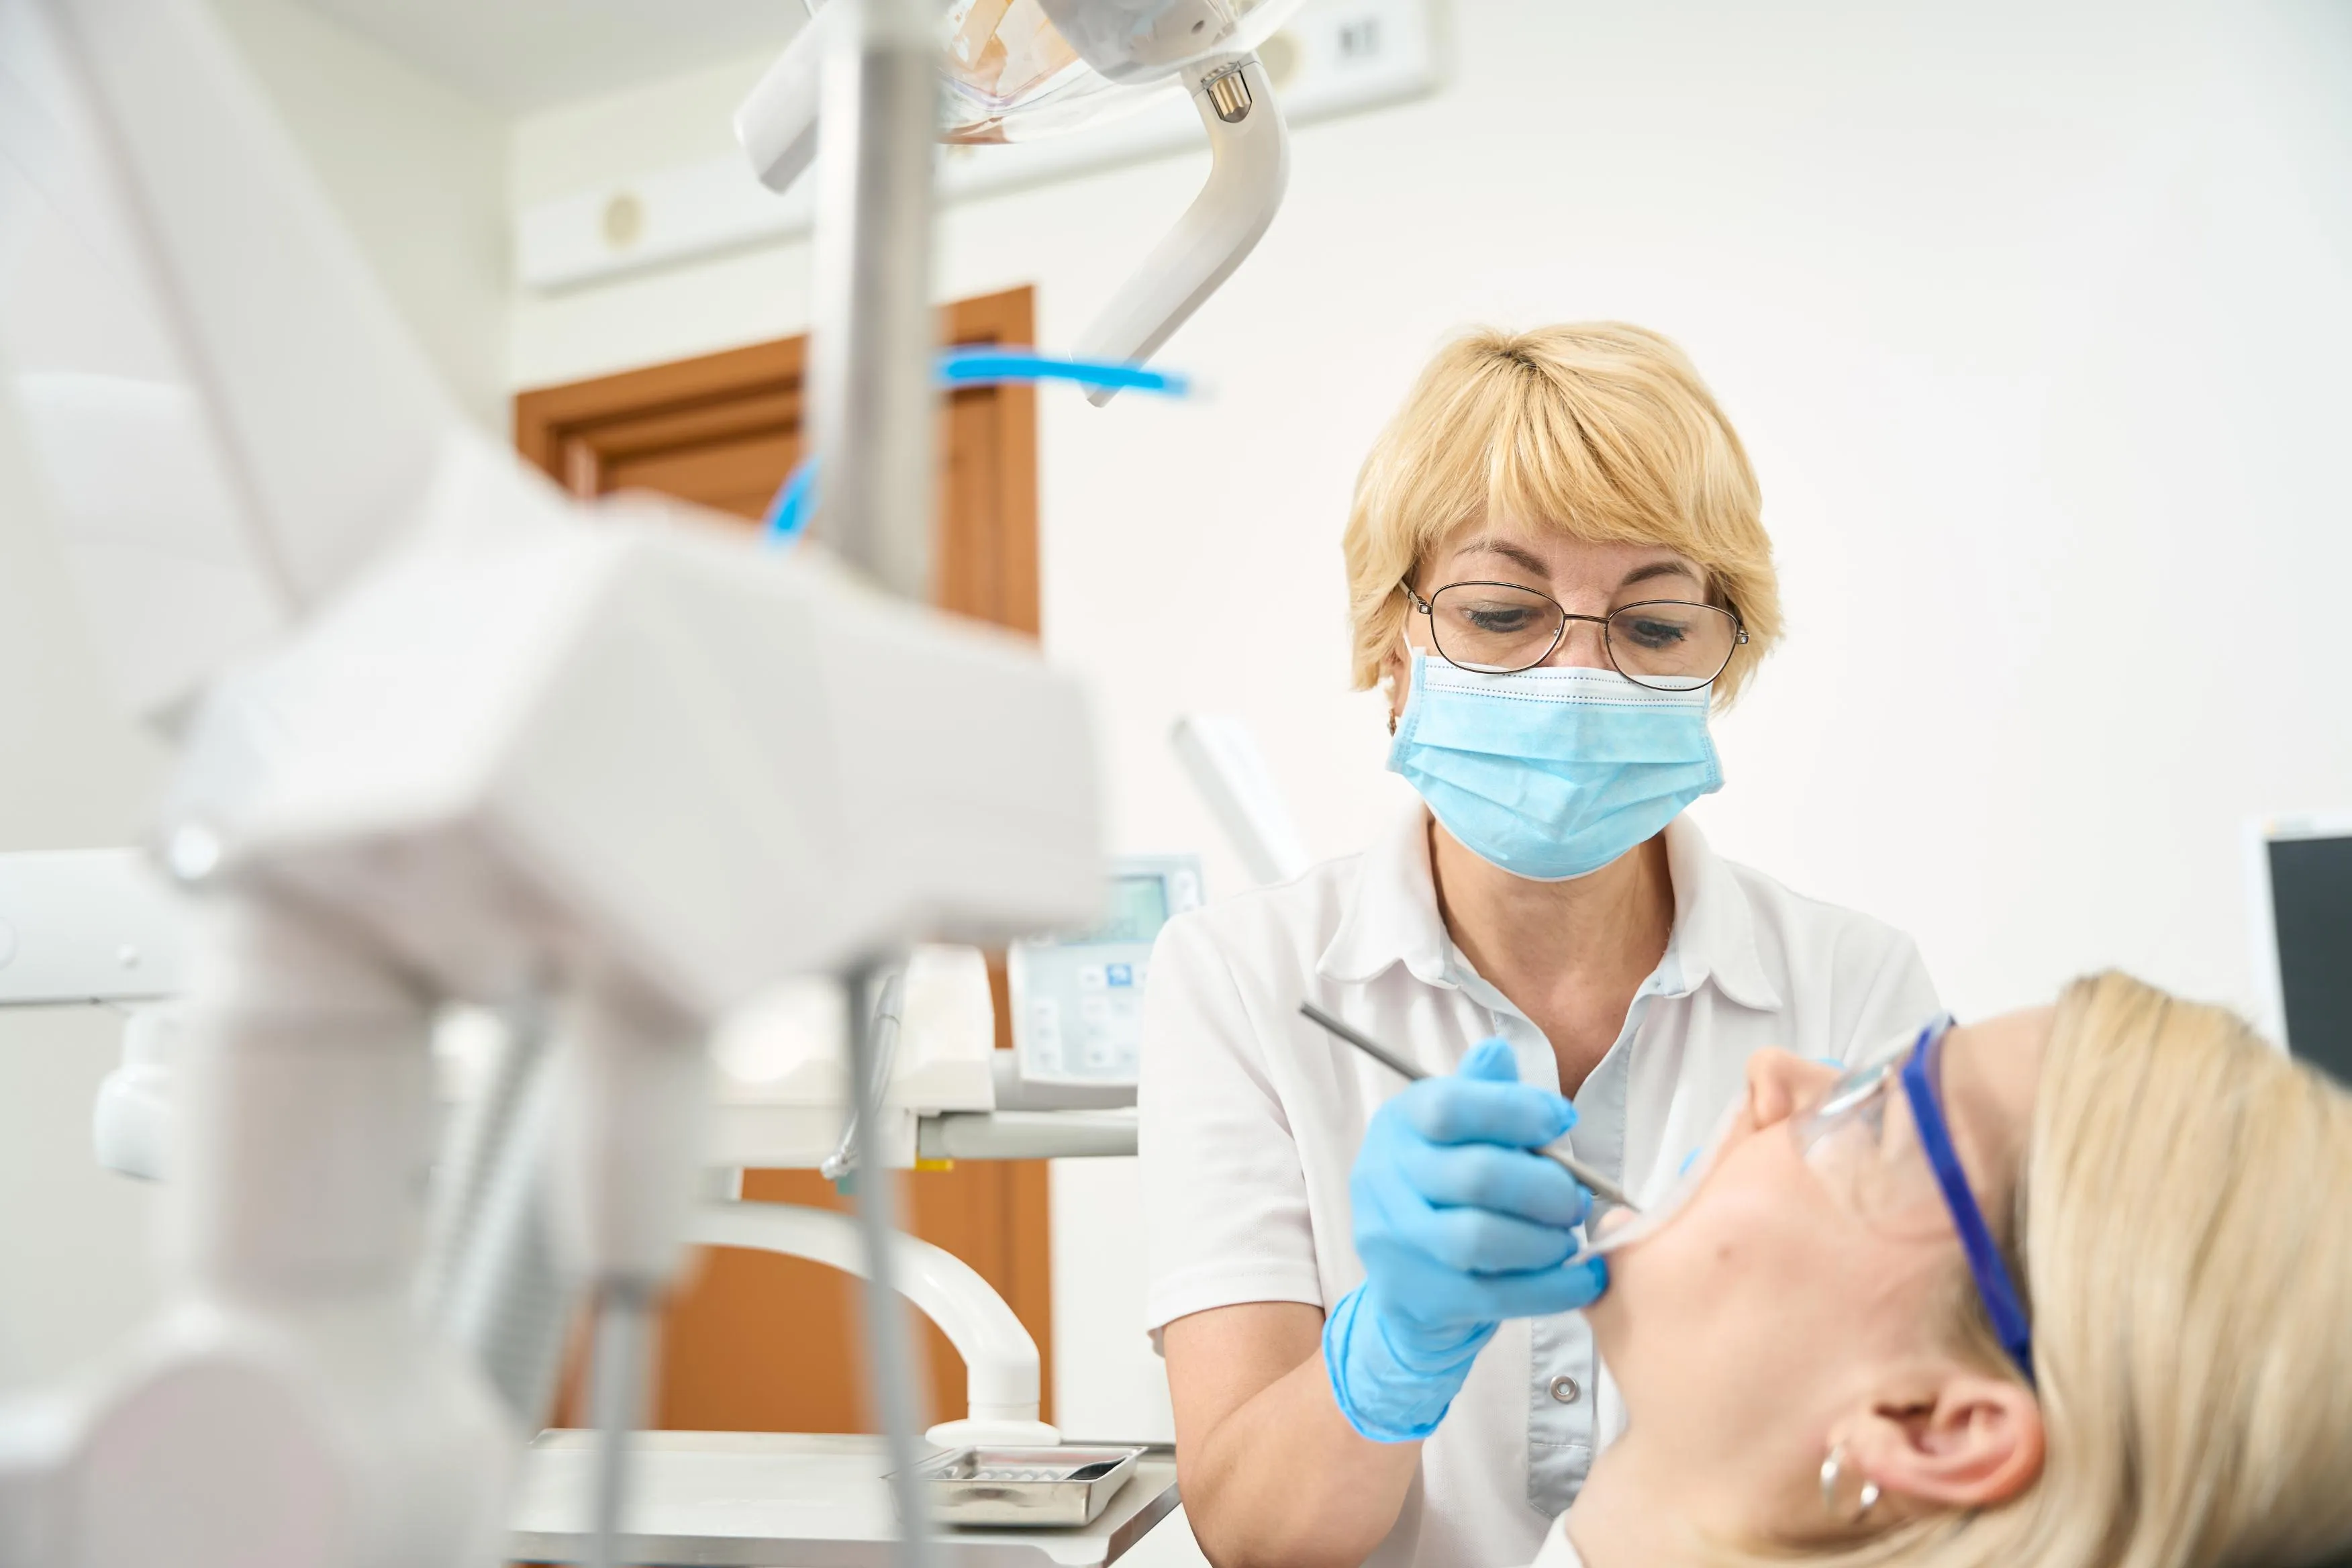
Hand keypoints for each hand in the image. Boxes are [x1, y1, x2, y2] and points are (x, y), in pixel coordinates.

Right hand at [1323, 1036, 1608, 1441]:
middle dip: (1545, 1187)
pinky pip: (1496, 1296)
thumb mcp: (1455, 1135)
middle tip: (1577, 1198)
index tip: (1564, 1118)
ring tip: (1568, 1237)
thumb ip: (1480, 1095)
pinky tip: (1585, 1279)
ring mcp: (1394, 1243)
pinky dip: (1553, 1289)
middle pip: (1476, 1175)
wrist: (1407, 1288)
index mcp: (1397, 1126)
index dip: (1517, 1109)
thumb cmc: (1446, 1193)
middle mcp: (1383, 1179)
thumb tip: (1497, 1052)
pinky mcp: (1418, 1297)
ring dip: (1545, 1240)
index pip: (1450, 1107)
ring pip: (1481, 1239)